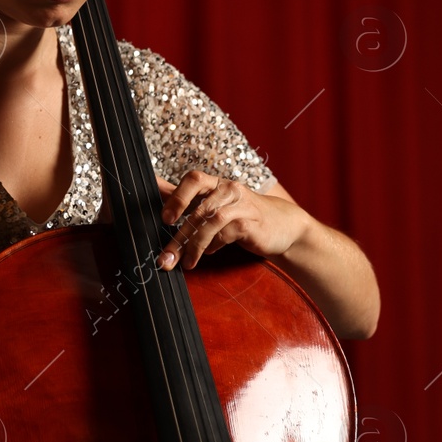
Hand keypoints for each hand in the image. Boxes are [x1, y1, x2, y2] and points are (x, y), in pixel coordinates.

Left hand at [156, 172, 309, 271]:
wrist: (285, 227)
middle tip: (166, 254)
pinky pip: (226, 234)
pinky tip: (208, 253)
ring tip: (184, 262)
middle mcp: (229, 190)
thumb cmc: (244, 215)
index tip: (164, 219)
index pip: (193, 179)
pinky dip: (213, 246)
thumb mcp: (217, 205)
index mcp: (218, 184)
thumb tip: (156, 189)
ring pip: (210, 222)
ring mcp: (241, 205)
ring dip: (193, 245)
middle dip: (180, 233)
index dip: (176, 196)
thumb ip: (190, 201)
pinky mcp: (251, 223)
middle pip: (199, 206)